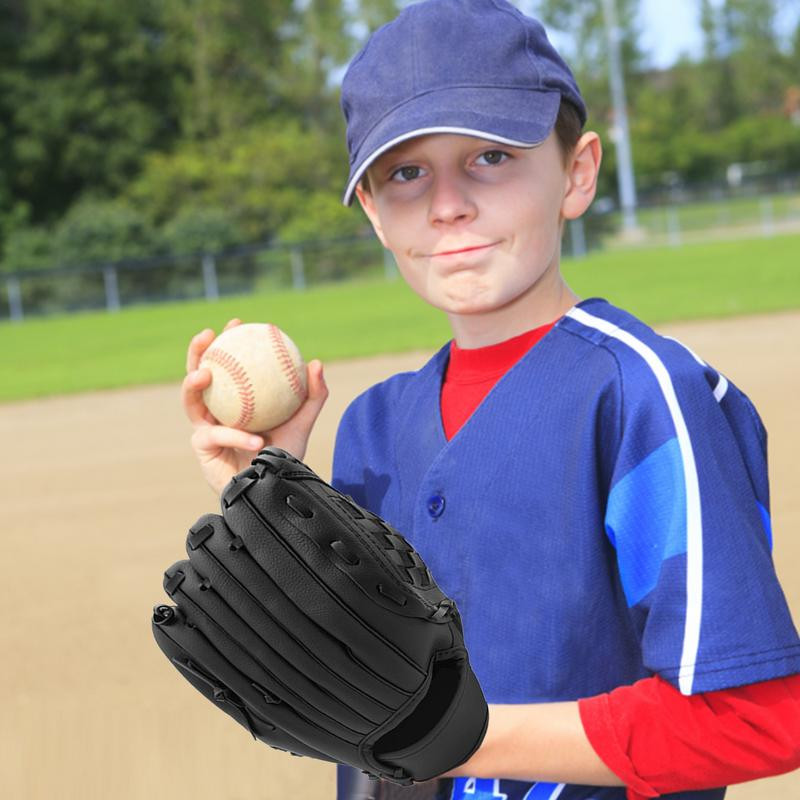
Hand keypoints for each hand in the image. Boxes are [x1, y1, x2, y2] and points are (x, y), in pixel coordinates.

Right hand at [181, 318, 328, 495]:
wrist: (274, 487)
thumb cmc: (284, 453)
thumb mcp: (302, 421)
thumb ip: (312, 394)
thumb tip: (316, 362)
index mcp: (234, 398)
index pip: (227, 364)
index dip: (228, 341)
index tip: (237, 323)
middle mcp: (215, 410)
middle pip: (196, 374)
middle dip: (196, 351)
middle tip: (208, 335)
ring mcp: (205, 428)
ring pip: (191, 401)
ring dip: (192, 383)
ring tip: (205, 373)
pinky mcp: (202, 448)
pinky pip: (218, 436)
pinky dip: (237, 436)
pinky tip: (256, 439)